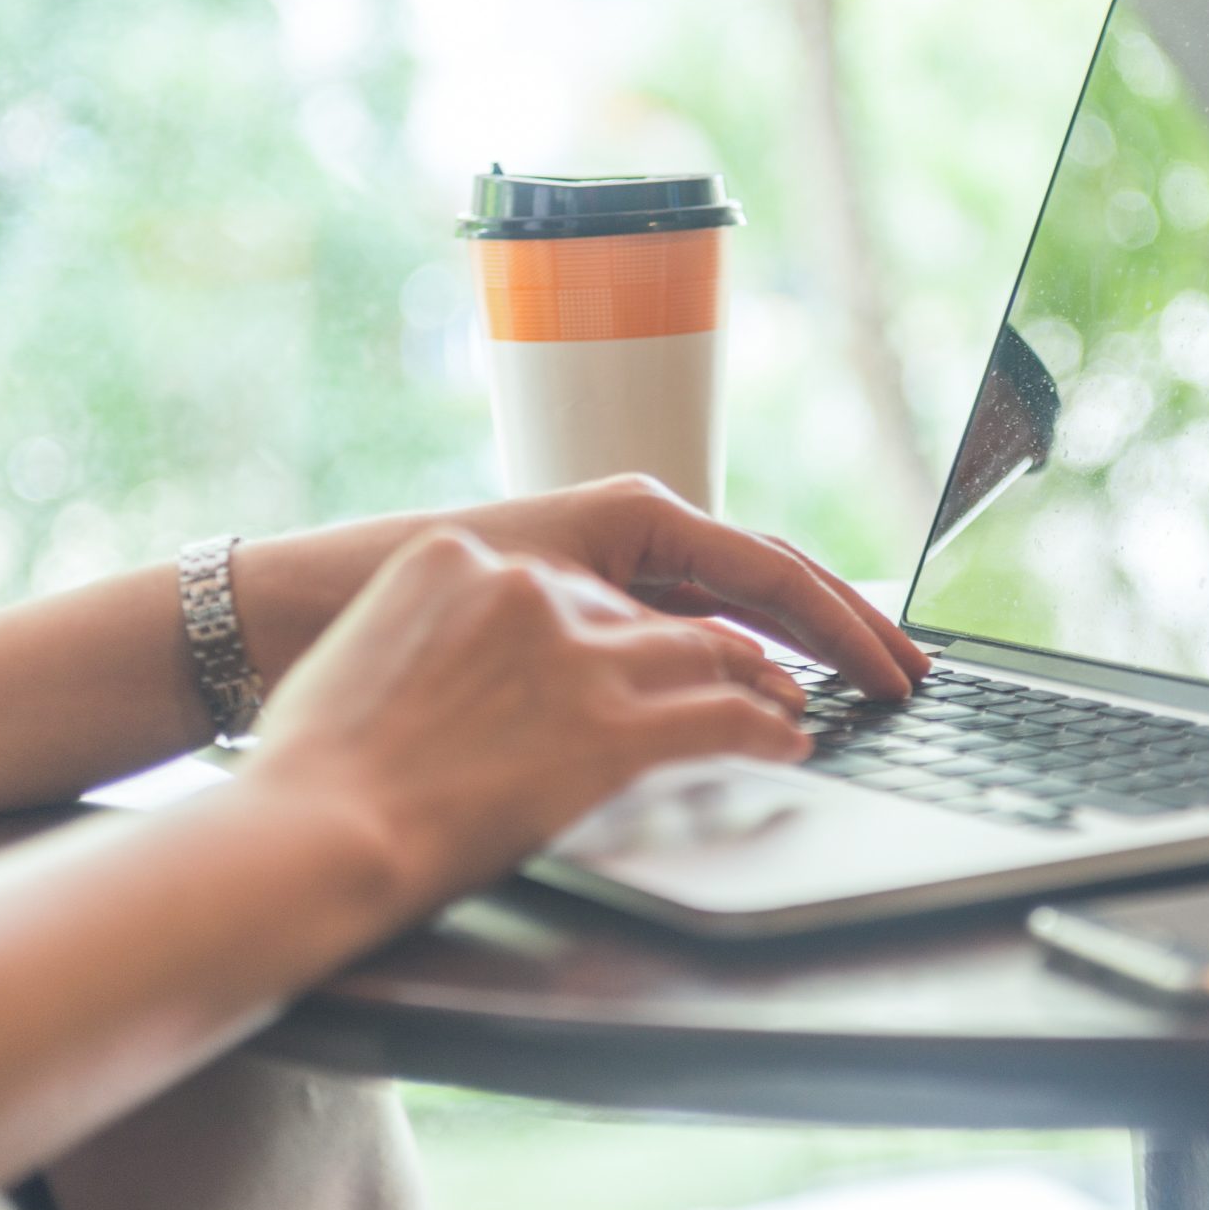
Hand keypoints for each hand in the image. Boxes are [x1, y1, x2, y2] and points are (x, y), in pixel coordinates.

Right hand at [243, 526, 811, 910]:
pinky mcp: (616, 727)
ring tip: (788, 701)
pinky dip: (764, 729)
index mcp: (461, 558)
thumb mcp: (368, 657)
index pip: (575, 584)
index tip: (654, 641)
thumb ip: (435, 641)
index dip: (625, 621)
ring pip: (702, 652)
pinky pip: (723, 716)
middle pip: (647, 613)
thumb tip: (467, 677)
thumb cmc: (315, 770)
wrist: (316, 828)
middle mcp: (528, 587)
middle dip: (704, 645)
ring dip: (757, 679)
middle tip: (756, 668)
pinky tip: (785, 742)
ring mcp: (578, 654)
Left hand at [447, 475, 932, 698]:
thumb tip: (762, 691)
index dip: (848, 631)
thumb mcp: (555, 622)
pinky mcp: (577, 596)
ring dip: (800, 640)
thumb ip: (666, 655)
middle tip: (913, 677)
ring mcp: (608, 561)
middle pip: (770, 578)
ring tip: (862, 680)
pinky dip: (738, 651)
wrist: (295, 613)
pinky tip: (765, 689)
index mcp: (638, 518)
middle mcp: (629, 530)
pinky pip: (681, 622)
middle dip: (847, 628)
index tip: (897, 678)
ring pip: (730, 601)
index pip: (777, 574)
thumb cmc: (406, 603)